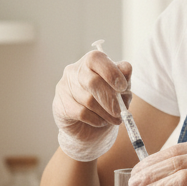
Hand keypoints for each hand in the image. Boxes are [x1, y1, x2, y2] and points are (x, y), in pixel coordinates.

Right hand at [53, 47, 132, 161]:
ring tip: (114, 118)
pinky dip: (96, 120)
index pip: (96, 59)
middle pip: (93, 82)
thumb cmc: (107, 102)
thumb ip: (124, 78)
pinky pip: (82, 113)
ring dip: (106, 113)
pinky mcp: (60, 106)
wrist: (90, 126)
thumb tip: (126, 68)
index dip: (111, 72)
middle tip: (119, 111)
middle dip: (110, 99)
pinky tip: (100, 121)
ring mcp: (64, 88)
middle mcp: (74, 71)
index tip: (123, 87)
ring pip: (88, 100)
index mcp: (91, 62)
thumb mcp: (121, 90)